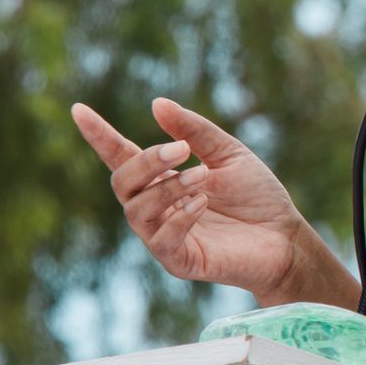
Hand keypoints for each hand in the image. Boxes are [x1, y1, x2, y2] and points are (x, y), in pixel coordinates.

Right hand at [71, 97, 317, 300]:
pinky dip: (178, 218)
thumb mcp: (228, 153)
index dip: (100, 135)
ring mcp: (164, 236)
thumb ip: (194, 130)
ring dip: (168, 188)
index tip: (79, 110)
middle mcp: (157, 208)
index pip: (122, 156)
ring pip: (137, 212)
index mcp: (163, 179)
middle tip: (181, 150)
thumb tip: (157, 103)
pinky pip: (161, 242)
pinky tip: (203, 203)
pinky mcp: (180, 261)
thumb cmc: (257, 195)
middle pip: (122, 183)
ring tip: (202, 177)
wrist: (286, 236)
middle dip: (146, 162)